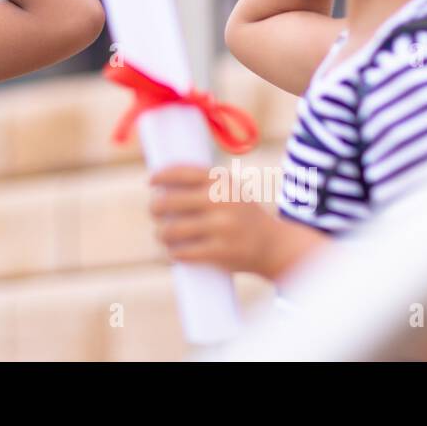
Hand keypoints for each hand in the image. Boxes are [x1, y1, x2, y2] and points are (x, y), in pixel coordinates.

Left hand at [148, 164, 284, 276]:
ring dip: (161, 233)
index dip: (162, 176)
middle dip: (155, 208)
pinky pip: (184, 252)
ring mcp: (221, 227)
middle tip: (155, 213)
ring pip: (172, 230)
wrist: (275, 246)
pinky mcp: (220, 252)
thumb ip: (203, 185)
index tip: (151, 182)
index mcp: (222, 182)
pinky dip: (174, 252)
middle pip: (170, 202)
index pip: (182, 173)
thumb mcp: (231, 191)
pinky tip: (174, 251)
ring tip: (162, 234)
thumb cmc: (244, 216)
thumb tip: (162, 185)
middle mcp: (221, 201)